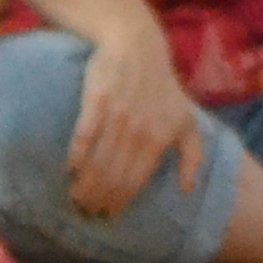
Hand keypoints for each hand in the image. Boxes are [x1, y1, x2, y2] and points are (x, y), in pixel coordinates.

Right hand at [64, 22, 204, 216]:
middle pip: (112, 176)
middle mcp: (139, 130)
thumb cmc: (163, 89)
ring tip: (75, 196)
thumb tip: (187, 190)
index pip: (134, 182)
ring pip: (97, 161)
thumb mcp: (186, 120)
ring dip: (84, 184)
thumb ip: (192, 156)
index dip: (119, 202)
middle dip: (97, 198)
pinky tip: (70, 168)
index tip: (107, 215)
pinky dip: (76, 155)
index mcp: (159, 139)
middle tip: (86, 209)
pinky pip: (83, 135)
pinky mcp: (97, 100)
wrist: (138, 47)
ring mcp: (117, 115)